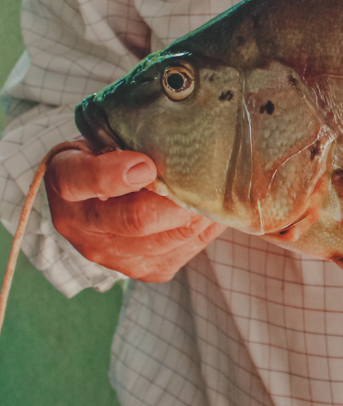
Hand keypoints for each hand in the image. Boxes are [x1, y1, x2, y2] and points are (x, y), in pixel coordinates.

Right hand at [44, 144, 224, 282]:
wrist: (107, 196)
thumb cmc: (113, 155)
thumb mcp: (107, 135)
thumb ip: (130, 139)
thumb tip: (174, 141)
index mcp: (66, 181)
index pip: (83, 180)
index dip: (118, 174)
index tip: (147, 164)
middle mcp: (80, 226)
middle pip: (137, 219)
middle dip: (179, 199)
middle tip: (203, 179)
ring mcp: (110, 255)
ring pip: (170, 238)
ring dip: (200, 214)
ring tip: (213, 191)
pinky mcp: (144, 269)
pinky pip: (186, 250)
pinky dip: (206, 228)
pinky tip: (211, 209)